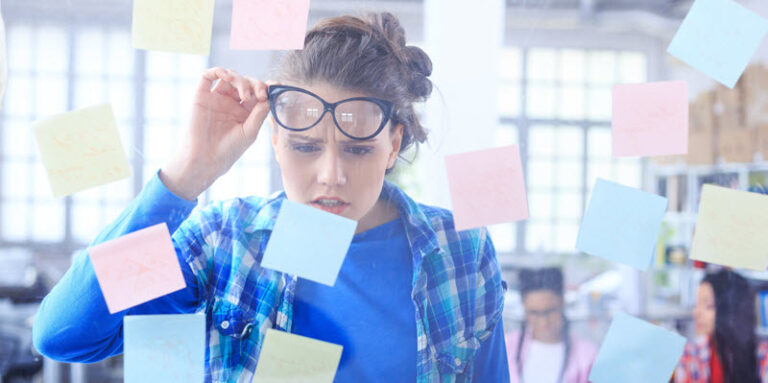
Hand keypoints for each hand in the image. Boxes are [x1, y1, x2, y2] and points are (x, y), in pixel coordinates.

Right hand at [160, 67, 271, 200]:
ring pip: (229, 77)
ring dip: (239, 79)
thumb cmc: (229, 149)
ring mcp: (216, 98)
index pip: (257, 91)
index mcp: (245, 110)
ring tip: (244, 93)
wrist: (206, 158)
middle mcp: (231, 102)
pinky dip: (218, 71)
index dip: (264, 87)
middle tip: (258, 95)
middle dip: (254, 84)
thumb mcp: (250, 131)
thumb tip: (269, 96)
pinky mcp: (201, 96)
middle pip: (245, 82)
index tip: (272, 89)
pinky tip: (227, 76)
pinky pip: (208, 76)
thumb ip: (260, 113)